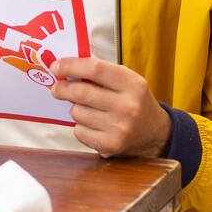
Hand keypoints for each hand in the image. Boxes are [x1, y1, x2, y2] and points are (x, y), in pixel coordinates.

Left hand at [49, 56, 171, 158]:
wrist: (155, 134)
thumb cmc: (135, 102)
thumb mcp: (128, 81)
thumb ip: (102, 73)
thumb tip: (67, 67)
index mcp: (133, 84)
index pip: (95, 68)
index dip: (71, 65)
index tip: (57, 66)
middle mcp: (127, 106)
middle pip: (82, 92)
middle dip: (63, 88)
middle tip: (57, 87)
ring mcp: (119, 128)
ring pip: (77, 112)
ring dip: (76, 108)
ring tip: (88, 109)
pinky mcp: (110, 145)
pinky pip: (79, 131)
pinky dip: (80, 126)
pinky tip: (93, 124)